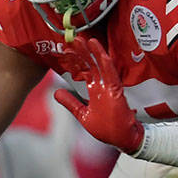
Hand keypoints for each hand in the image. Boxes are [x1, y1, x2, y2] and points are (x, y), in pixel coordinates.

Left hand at [53, 37, 142, 152]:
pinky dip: (107, 65)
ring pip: (102, 67)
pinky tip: (102, 55)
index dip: (76, 61)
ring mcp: (110, 89)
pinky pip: (112, 76)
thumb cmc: (106, 129)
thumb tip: (55, 92)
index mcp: (94, 91)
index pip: (84, 71)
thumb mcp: (83, 115)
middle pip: (92, 65)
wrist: (122, 139)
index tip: (67, 50)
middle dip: (83, 52)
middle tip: (74, 38)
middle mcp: (102, 87)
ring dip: (95, 53)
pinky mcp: (117, 93)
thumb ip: (70, 102)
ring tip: (88, 40)